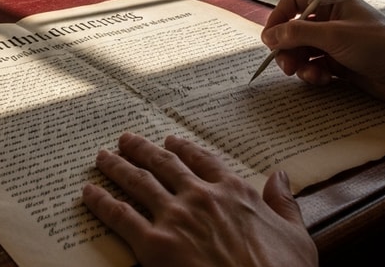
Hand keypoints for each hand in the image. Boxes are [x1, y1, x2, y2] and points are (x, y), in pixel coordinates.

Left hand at [82, 132, 316, 266]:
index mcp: (234, 191)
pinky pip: (120, 216)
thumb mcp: (296, 236)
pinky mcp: (153, 245)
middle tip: (125, 139)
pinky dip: (101, 202)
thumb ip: (285, 203)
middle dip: (141, 150)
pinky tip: (88, 192)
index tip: (171, 141)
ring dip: (117, 167)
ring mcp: (175, 218)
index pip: (203, 160)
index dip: (184, 149)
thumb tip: (282, 176)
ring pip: (137, 182)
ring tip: (102, 156)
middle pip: (164, 165)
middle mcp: (201, 196)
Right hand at [260, 0, 384, 103]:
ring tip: (305, 74)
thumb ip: (298, 34)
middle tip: (285, 64)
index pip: (295, 1)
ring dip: (299, 63)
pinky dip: (313, 74)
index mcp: (333, 2)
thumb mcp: (334, 35)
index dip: (279, 17)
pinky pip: (315, 66)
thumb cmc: (379, 45)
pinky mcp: (341, 64)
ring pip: (303, 51)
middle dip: (287, 47)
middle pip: (295, 30)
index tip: (270, 38)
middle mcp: (332, 20)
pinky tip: (321, 79)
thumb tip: (269, 36)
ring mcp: (336, 43)